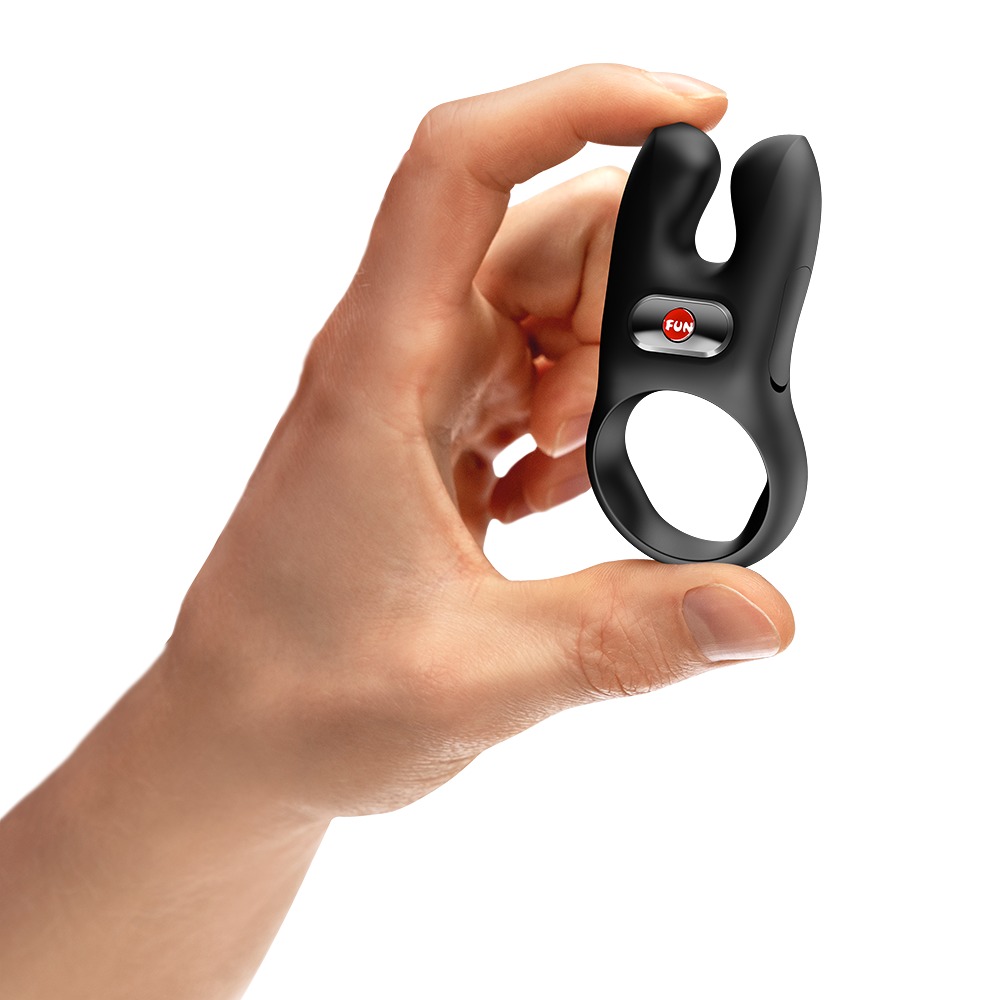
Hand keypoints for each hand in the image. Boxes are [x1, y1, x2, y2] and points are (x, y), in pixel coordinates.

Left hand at [168, 63, 792, 817]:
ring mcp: (415, 392)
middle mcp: (396, 356)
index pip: (463, 167)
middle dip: (623, 291)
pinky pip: (525, 373)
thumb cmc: (302, 698)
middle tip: (642, 408)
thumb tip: (759, 610)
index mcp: (380, 370)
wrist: (233, 736)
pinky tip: (557, 488)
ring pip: (540, 301)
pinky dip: (573, 412)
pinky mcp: (432, 434)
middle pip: (537, 229)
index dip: (578, 105)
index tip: (697, 109)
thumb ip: (624, 637)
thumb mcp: (475, 677)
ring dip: (599, 364)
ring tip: (579, 468)